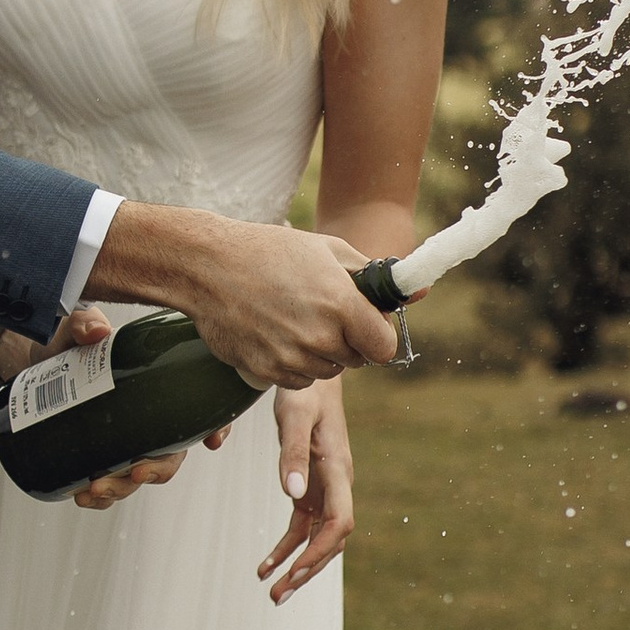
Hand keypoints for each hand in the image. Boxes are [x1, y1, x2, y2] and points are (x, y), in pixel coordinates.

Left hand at [0, 305, 227, 511]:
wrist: (33, 366)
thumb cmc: (66, 345)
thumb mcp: (73, 329)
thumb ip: (82, 323)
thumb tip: (95, 331)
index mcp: (157, 386)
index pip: (198, 409)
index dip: (215, 426)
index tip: (212, 441)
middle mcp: (149, 419)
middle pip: (170, 454)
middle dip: (156, 469)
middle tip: (133, 470)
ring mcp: (125, 442)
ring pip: (139, 475)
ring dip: (122, 488)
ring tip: (94, 488)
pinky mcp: (100, 456)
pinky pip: (110, 486)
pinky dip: (100, 498)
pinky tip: (82, 495)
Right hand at [87, 205, 395, 389]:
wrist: (207, 266)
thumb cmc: (269, 251)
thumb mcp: (328, 250)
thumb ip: (375, 276)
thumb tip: (422, 290)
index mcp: (341, 305)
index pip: (385, 347)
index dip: (378, 336)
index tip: (366, 324)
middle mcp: (320, 338)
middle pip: (357, 361)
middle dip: (349, 341)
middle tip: (323, 313)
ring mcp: (291, 359)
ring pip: (326, 371)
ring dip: (320, 353)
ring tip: (295, 319)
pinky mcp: (266, 372)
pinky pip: (296, 380)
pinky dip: (293, 363)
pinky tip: (275, 332)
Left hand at [258, 380, 353, 601]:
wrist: (315, 379)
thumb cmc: (305, 393)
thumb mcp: (293, 416)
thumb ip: (292, 453)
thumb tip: (293, 494)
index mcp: (338, 470)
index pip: (339, 522)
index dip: (320, 550)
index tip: (295, 569)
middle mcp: (337, 486)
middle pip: (330, 540)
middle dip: (306, 570)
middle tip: (277, 596)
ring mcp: (326, 490)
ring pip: (317, 539)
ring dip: (297, 566)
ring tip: (271, 591)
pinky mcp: (312, 489)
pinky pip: (302, 526)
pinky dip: (286, 547)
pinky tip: (265, 564)